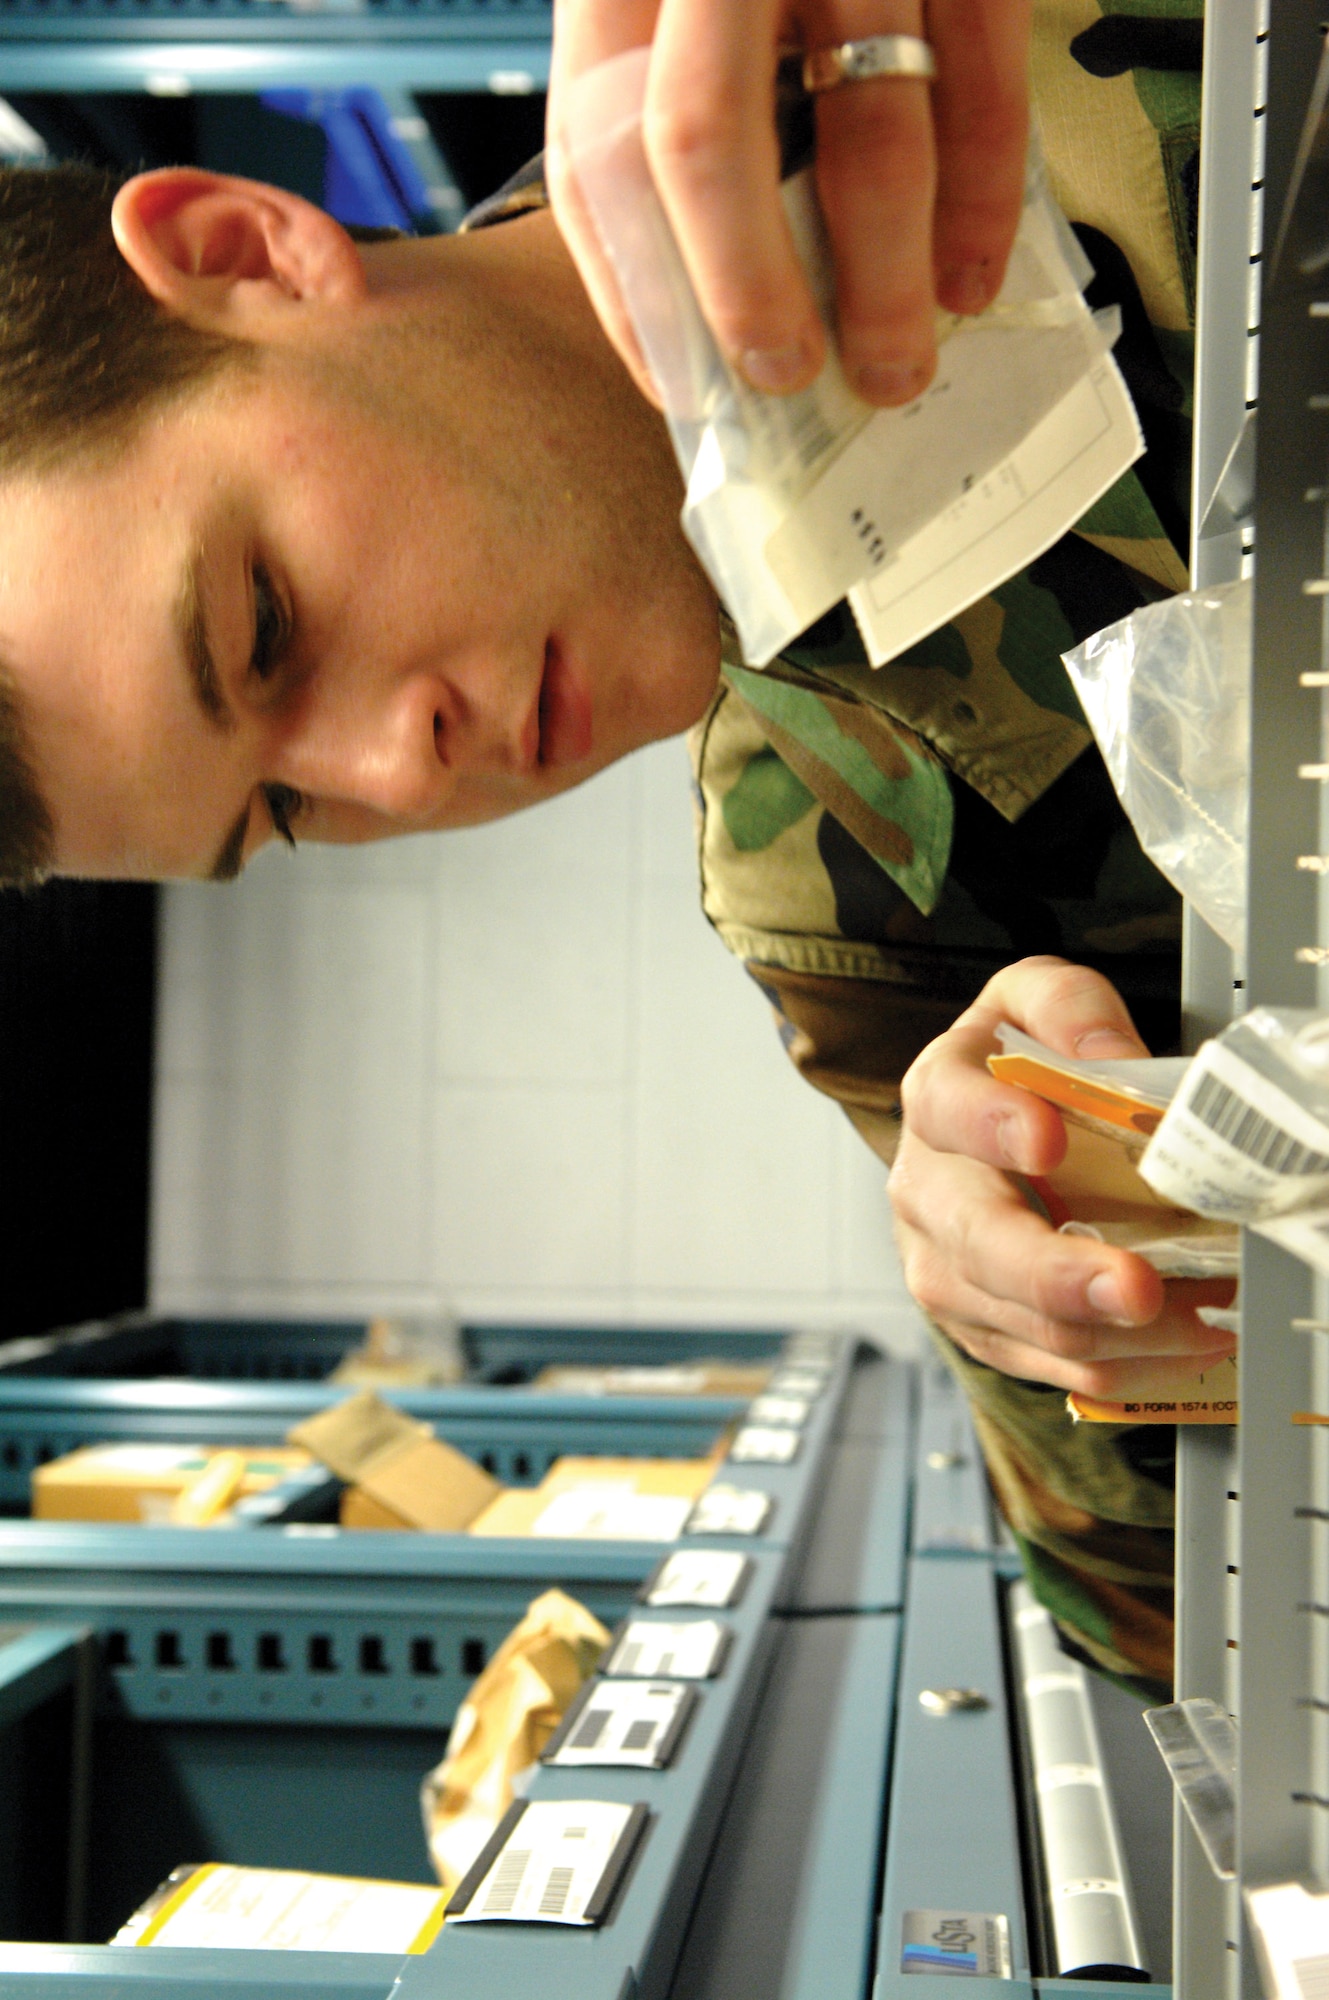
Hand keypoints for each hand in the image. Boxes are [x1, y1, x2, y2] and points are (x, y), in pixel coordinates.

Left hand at [545, 0, 1032, 409]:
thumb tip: (693, 353)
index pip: (608, 158)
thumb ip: (649, 166)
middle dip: (761, 292)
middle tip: (804, 385)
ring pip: (867, 122)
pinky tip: (971, 272)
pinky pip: (981, 78)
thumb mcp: (649, 30)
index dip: (652, 293)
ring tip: (898, 363)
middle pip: (709, 136)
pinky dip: (982, 196)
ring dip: (888, 275)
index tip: (709, 392)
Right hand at [889, 957, 1237, 1397]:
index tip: (1047, 1138)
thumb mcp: (1035, 1002)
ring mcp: (945, 1270)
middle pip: (980, 1245)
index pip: (948, 1109)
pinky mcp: (981, 1330)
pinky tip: (1185, 1339)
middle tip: (1134, 1287)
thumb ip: (1070, 1007)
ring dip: (1121, 1331)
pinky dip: (1129, 1361)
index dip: (993, 1125)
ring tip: (1205, 1314)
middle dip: (1061, 1275)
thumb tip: (1116, 1061)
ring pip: (1027, 1322)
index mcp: (936, 1098)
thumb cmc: (1013, 1071)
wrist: (976, 1136)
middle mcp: (926, 1193)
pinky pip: (1055, 1364)